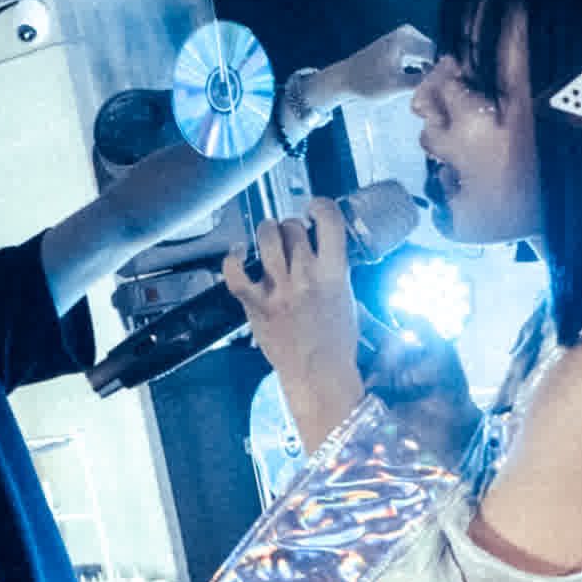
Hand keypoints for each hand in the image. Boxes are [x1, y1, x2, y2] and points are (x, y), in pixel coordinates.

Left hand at [225, 202, 370, 453]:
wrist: (319, 376)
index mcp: (336, 274)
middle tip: (291, 236)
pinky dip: (233, 257)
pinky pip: (234, 271)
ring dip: (267, 232)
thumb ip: (336, 269)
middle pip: (293, 226)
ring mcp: (278, 290)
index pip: (329, 220)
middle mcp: (306, 277)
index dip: (321, 205)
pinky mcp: (256, 305)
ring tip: (268, 237)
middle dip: (291, 226)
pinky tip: (238, 253)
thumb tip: (325, 247)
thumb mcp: (348, 298)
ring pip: (266, 237)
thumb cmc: (336, 342)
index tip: (315, 208)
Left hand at [322, 20, 438, 110]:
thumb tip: (445, 81)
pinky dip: (423, 69)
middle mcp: (408, 32)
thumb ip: (422, 82)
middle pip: (435, 53)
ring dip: (430, 71)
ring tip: (427, 89)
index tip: (443, 90)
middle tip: (434, 92)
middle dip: (436, 71)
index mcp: (405, 38)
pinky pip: (422, 56)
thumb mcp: (396, 87)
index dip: (443, 72)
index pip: (436, 54)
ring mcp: (405, 36)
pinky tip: (420, 84)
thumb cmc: (366, 83)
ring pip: (429, 56)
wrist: (345, 79)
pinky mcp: (404, 44)